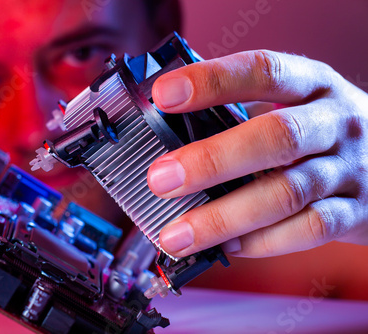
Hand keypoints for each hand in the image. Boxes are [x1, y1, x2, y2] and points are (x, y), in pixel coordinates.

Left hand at [147, 50, 367, 257]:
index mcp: (311, 85)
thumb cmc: (321, 130)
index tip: (164, 95)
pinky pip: (307, 230)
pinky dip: (261, 241)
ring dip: (224, 216)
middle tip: (161, 179)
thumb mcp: (293, 104)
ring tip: (177, 234)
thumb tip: (169, 128)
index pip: (261, 71)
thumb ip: (241, 113)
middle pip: (275, 137)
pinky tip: (226, 245)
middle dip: (212, 160)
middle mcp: (333, 122)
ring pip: (287, 193)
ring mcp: (348, 168)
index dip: (212, 81)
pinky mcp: (355, 211)